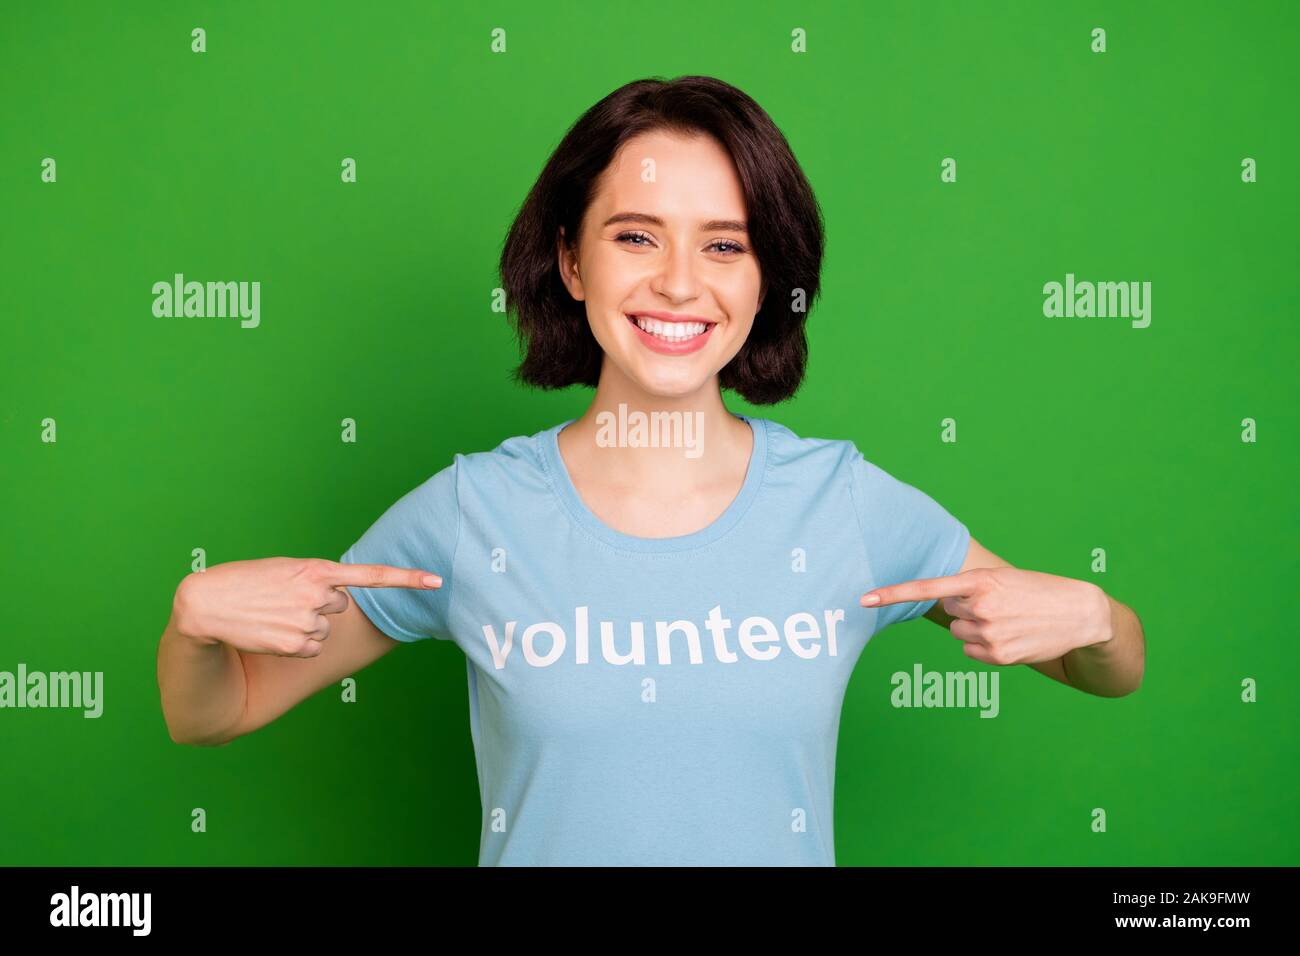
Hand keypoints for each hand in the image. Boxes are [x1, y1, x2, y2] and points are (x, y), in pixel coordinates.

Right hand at [173, 557, 441, 658]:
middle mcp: (318, 595)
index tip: (437, 580)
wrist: (206, 604)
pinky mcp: (298, 646)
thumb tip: (338, 597)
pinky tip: (271, 633)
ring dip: (303, 626)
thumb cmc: (243, 582)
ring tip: (272, 617)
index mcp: (316, 569)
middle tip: (285, 601)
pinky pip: (311, 648)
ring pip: (324, 630)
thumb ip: (315, 579)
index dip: (407, 579)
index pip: (372, 575)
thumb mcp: (283, 570)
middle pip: (340, 607)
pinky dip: (295, 645)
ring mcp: (309, 622)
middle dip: (318, 606)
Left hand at [860, 567, 1112, 665]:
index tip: (862, 599)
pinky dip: (986, 647)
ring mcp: (989, 633)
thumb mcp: (1003, 580)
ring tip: (1009, 621)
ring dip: (977, 629)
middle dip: (967, 609)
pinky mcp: (998, 656)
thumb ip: (970, 590)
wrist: (1081, 613)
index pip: (926, 588)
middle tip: (1000, 606)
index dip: (891, 594)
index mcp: (979, 581)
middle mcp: (980, 607)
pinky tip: (1011, 638)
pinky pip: (971, 652)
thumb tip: (943, 609)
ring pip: (959, 633)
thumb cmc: (1037, 591)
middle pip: (949, 612)